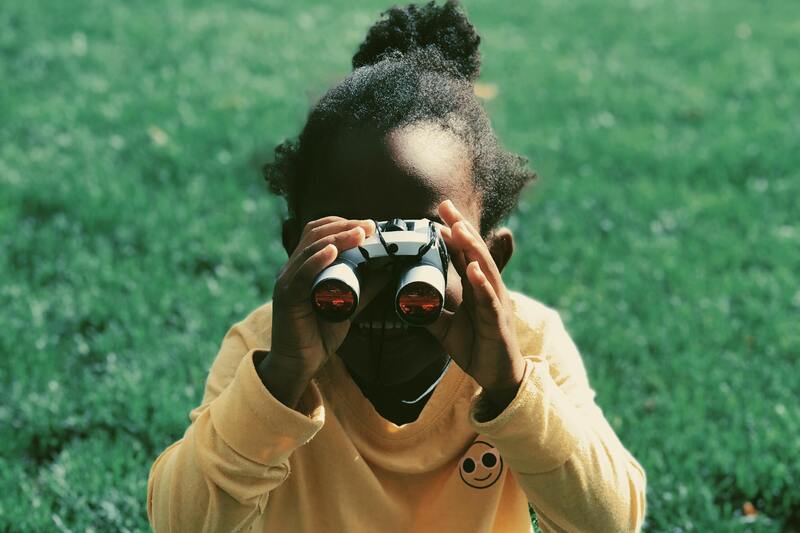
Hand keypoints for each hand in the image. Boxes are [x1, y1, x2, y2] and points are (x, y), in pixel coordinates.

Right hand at [267, 216, 381, 386]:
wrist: (299, 364)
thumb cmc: (320, 335)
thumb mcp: (350, 305)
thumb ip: (366, 288)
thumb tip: (390, 270)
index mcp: (304, 266)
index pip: (319, 232)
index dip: (343, 223)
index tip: (370, 225)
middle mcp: (292, 268)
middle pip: (315, 233)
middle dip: (344, 225)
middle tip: (371, 226)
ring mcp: (287, 281)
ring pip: (311, 248)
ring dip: (337, 237)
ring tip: (360, 233)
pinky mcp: (286, 297)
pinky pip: (301, 273)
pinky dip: (317, 259)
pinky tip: (333, 251)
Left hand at [425, 200, 525, 409]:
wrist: (497, 376)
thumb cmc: (476, 347)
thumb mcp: (445, 327)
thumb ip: (429, 311)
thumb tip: (404, 299)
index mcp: (476, 288)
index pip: (464, 254)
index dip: (453, 233)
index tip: (439, 214)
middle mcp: (488, 289)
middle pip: (475, 253)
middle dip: (461, 228)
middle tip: (446, 206)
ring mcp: (495, 304)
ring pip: (485, 270)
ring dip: (472, 248)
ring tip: (458, 228)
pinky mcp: (498, 323)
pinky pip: (490, 301)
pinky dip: (482, 283)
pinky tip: (474, 269)